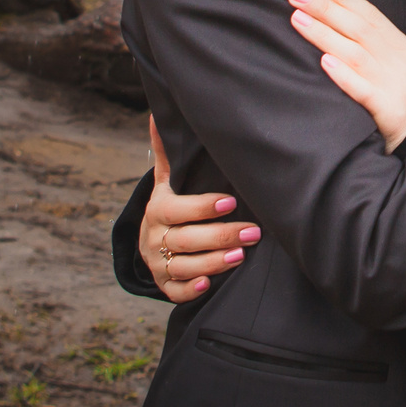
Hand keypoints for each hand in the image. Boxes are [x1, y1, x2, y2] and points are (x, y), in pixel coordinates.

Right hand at [143, 117, 260, 301]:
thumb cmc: (171, 205)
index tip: (231, 202)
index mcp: (158, 209)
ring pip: (183, 267)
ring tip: (240, 257)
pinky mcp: (164, 285)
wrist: (152, 241)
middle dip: (219, 236)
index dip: (202, 207)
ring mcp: (158, 263)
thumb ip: (166, 153)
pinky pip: (174, 292)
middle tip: (252, 232)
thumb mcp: (166, 181)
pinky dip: (191, 290)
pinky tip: (209, 284)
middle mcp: (154, 238)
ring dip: (212, 262)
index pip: (177, 209)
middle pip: (184, 240)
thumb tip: (156, 114)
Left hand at [287, 0, 405, 149]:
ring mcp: (393, 84)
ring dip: (324, 34)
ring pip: (355, 54)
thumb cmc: (402, 96)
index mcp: (400, 45)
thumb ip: (372, 44)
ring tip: (298, 19)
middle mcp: (397, 59)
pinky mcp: (388, 109)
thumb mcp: (396, 63)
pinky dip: (344, 75)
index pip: (368, 14)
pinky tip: (325, 62)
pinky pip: (364, 90)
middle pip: (358, 28)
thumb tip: (334, 18)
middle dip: (325, 8)